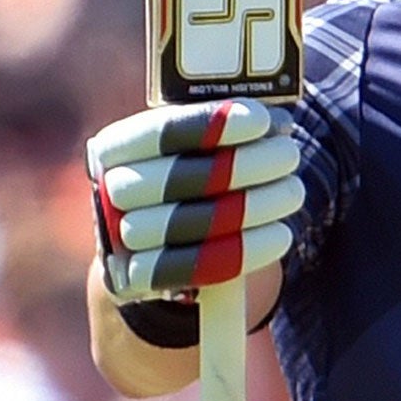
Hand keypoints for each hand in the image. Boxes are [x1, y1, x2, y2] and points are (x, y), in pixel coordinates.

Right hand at [86, 100, 303, 302]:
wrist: (155, 239)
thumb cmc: (187, 172)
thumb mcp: (190, 144)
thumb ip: (219, 127)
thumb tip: (275, 122)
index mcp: (115, 146)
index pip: (160, 132)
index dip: (212, 125)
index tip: (263, 121)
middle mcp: (108, 191)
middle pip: (179, 179)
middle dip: (245, 165)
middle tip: (290, 154)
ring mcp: (117, 239)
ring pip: (191, 225)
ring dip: (254, 206)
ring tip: (293, 191)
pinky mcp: (137, 279)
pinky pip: (196, 268)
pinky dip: (246, 250)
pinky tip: (280, 234)